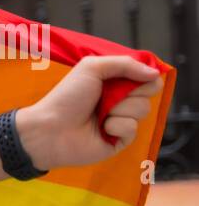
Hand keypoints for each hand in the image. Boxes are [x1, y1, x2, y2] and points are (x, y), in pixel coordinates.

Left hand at [16, 56, 163, 170]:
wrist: (50, 129)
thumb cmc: (66, 98)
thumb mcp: (92, 68)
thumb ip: (124, 64)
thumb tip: (154, 72)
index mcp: (114, 83)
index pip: (146, 76)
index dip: (143, 76)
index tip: (131, 77)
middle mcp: (119, 101)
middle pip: (149, 92)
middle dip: (131, 92)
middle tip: (108, 96)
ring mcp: (120, 120)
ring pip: (142, 110)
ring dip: (120, 109)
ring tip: (100, 114)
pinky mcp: (119, 140)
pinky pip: (133, 129)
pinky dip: (117, 126)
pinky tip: (101, 129)